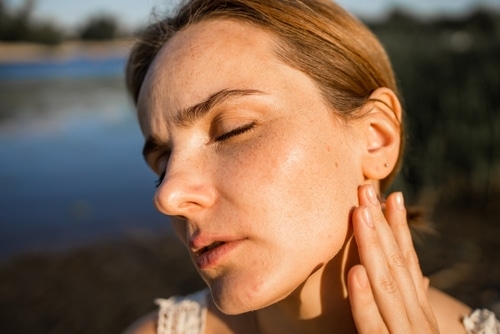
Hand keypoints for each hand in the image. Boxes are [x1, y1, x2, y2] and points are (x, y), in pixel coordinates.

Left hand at [347, 185, 438, 332]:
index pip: (408, 261)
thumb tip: (422, 281)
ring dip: (372, 246)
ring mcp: (404, 333)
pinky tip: (355, 272)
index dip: (400, 228)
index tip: (393, 196)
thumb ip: (413, 305)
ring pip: (386, 284)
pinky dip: (364, 298)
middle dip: (382, 224)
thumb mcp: (415, 328)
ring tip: (360, 212)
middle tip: (366, 189)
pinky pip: (372, 325)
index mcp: (419, 309)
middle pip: (397, 263)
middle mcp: (415, 317)